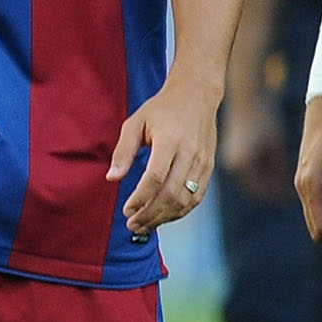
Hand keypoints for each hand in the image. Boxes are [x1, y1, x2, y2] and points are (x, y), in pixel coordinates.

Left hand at [110, 77, 215, 238]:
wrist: (197, 96)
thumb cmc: (161, 109)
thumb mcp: (134, 123)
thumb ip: (123, 151)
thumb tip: (112, 179)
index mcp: (170, 141)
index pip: (155, 178)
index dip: (141, 198)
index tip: (126, 210)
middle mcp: (190, 153)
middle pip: (171, 193)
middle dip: (151, 214)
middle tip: (132, 225)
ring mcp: (203, 162)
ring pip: (186, 199)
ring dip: (165, 217)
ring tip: (145, 226)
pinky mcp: (209, 167)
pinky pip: (197, 196)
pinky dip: (180, 210)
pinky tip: (164, 216)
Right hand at [218, 86, 289, 204]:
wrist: (244, 96)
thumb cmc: (263, 117)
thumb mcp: (275, 144)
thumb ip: (278, 169)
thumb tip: (284, 188)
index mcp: (242, 166)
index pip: (260, 191)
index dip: (275, 197)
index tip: (289, 200)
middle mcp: (231, 165)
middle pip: (253, 187)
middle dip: (270, 191)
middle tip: (287, 194)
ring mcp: (228, 159)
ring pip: (249, 179)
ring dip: (264, 181)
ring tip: (281, 181)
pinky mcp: (230, 152)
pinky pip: (245, 169)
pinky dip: (257, 172)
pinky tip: (270, 167)